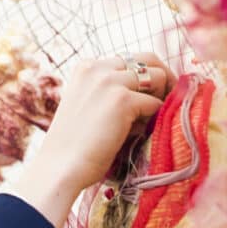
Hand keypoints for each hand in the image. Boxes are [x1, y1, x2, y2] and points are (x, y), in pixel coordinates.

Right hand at [8, 53, 175, 227]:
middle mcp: (97, 68)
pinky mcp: (122, 100)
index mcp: (86, 67)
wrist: (60, 168)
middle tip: (166, 102)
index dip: (145, 78)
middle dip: (164, 78)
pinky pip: (156, 103)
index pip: (129, 59)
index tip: (149, 96)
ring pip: (158, 77)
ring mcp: (109, 82)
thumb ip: (109, 91)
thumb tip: (150, 91)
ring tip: (150, 120)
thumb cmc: (74, 146)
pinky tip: (140, 133)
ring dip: (161, 98)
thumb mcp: (87, 105)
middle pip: (149, 59)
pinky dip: (154, 118)